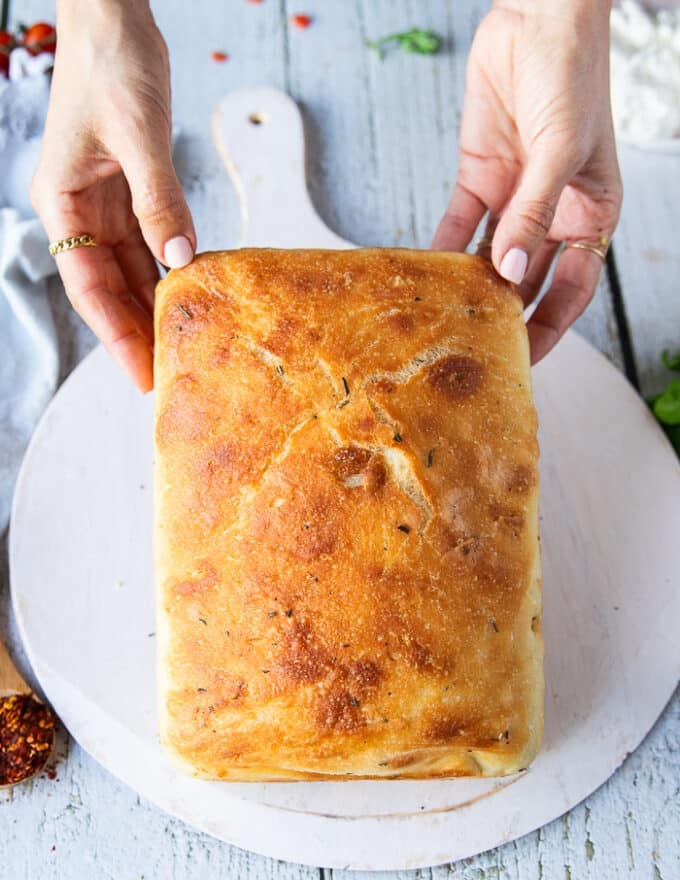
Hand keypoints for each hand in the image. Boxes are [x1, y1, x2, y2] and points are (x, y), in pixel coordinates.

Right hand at [31, 0, 195, 391]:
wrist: (114, 18)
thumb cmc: (111, 63)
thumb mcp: (138, 135)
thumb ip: (159, 199)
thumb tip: (180, 259)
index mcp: (62, 203)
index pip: (87, 286)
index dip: (114, 333)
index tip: (140, 372)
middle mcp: (79, 211)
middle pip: (109, 287)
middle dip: (137, 331)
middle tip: (170, 373)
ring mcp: (105, 202)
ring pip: (131, 269)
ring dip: (156, 305)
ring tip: (183, 344)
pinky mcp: (131, 190)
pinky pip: (151, 241)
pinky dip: (170, 267)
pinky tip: (191, 293)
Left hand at [433, 0, 621, 362]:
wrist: (537, 19)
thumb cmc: (572, 76)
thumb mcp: (562, 150)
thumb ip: (534, 212)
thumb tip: (509, 270)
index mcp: (590, 214)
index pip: (573, 288)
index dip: (551, 326)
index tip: (524, 359)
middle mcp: (551, 214)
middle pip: (526, 280)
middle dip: (503, 314)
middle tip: (473, 346)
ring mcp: (514, 197)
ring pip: (489, 256)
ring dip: (469, 285)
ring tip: (443, 316)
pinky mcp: (479, 177)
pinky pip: (459, 224)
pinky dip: (443, 248)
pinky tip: (426, 273)